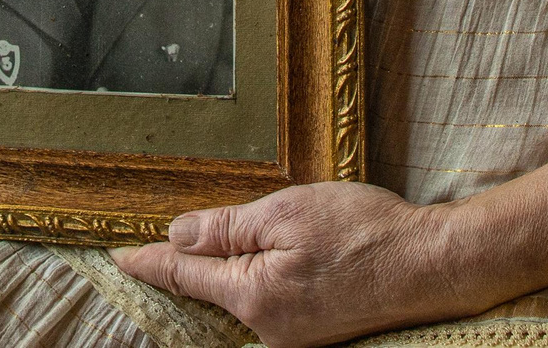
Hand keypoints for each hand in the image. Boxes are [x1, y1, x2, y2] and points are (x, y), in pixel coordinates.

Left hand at [110, 182, 468, 347]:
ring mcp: (292, 337)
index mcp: (254, 298)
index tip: (117, 255)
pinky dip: (260, 278)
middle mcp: (267, 329)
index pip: (184, 275)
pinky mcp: (314, 334)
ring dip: (234, 266)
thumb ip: (227, 227)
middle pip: (212, 288)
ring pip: (242, 294)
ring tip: (249, 232)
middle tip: (168, 235)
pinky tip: (275, 254)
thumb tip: (178, 235)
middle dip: (194, 260)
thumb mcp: (287, 212)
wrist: (430, 265)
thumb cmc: (365, 232)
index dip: (149, 261)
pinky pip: (269, 302)